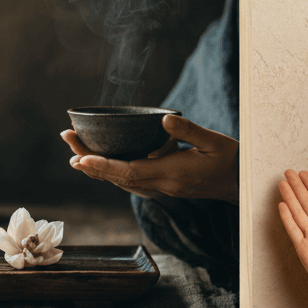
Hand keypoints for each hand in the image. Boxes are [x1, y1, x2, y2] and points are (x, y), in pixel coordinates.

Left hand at [61, 114, 238, 203]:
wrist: (240, 184)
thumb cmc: (230, 161)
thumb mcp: (214, 141)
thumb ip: (189, 130)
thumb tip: (164, 120)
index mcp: (172, 173)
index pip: (130, 171)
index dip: (103, 165)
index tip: (81, 157)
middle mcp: (162, 184)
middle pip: (118, 176)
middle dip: (90, 161)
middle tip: (67, 140)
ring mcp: (162, 187)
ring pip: (121, 181)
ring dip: (97, 168)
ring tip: (75, 152)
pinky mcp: (164, 186)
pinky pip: (131, 181)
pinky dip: (112, 172)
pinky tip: (102, 164)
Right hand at [278, 169, 307, 307]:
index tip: (304, 174)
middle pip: (306, 203)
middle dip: (297, 187)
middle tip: (288, 172)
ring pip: (298, 213)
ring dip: (290, 198)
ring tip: (282, 183)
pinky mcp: (303, 249)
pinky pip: (293, 230)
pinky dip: (287, 218)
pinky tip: (282, 205)